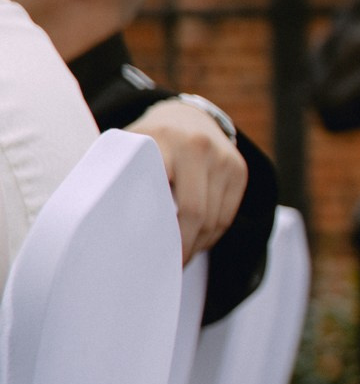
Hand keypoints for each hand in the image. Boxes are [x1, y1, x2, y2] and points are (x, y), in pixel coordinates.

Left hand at [127, 100, 246, 261]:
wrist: (186, 117)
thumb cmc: (146, 145)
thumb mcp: (127, 150)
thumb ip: (117, 178)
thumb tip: (96, 224)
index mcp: (162, 141)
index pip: (165, 196)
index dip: (161, 232)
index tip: (149, 256)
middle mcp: (198, 146)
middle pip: (196, 213)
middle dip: (183, 246)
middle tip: (169, 266)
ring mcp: (223, 157)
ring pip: (215, 218)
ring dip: (198, 243)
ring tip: (180, 256)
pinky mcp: (239, 169)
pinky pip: (228, 215)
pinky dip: (212, 235)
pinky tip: (196, 241)